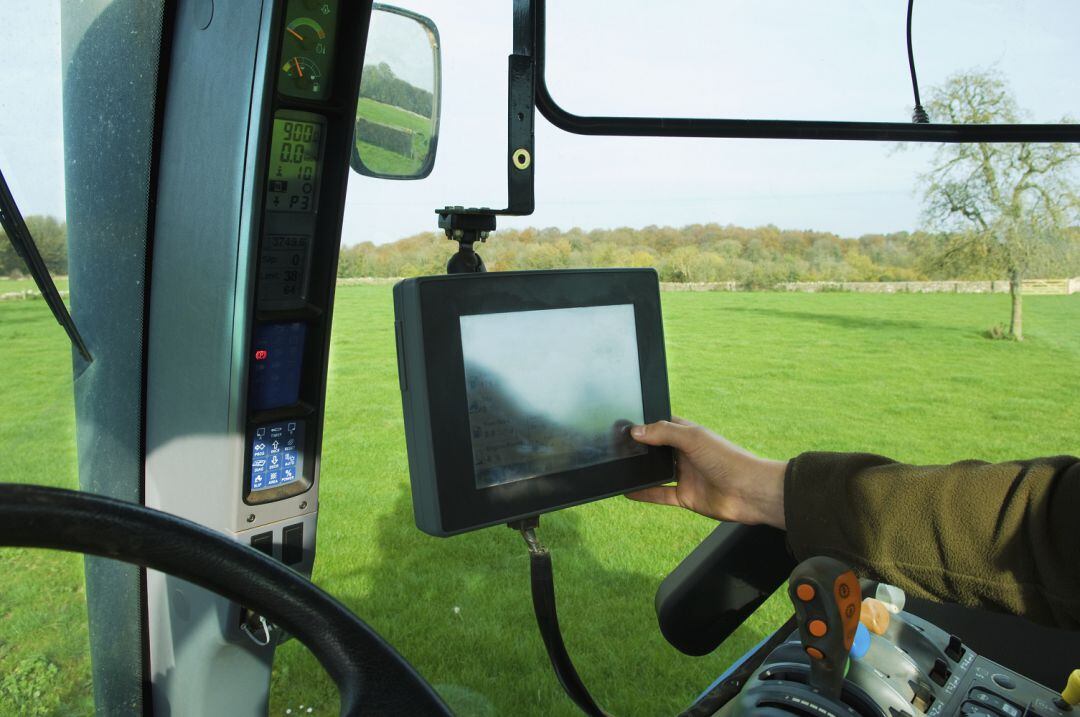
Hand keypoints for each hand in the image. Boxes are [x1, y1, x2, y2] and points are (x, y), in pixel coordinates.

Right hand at [627, 417, 787, 528]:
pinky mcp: (685, 497)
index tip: (625, 424)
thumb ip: (663, 433)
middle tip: (615, 446)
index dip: (646, 424)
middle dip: (640, 448)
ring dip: (641, 471)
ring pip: (657, 472)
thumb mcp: (693, 438)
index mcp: (690, 435)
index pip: (663, 425)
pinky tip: (628, 491)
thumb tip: (636, 431)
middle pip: (657, 449)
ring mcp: (685, 476)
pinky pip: (659, 495)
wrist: (749, 491)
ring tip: (617, 466)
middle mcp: (686, 454)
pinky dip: (644, 493)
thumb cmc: (728, 459)